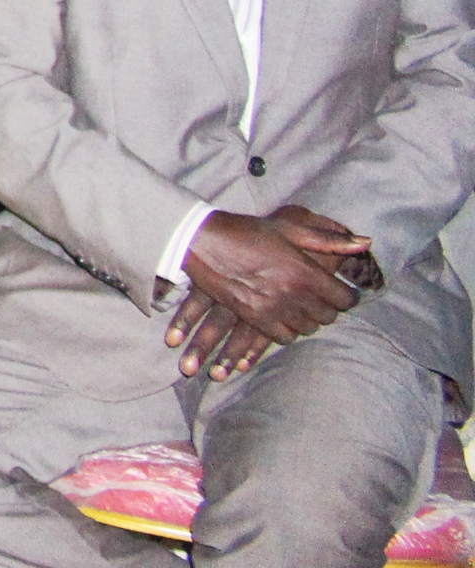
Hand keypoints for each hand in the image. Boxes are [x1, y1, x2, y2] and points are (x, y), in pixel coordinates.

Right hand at [172, 209, 365, 371]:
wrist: (202, 242)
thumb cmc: (247, 231)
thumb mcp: (289, 229)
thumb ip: (330, 240)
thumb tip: (365, 244)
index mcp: (304, 272)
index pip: (344, 299)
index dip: (347, 297)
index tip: (341, 293)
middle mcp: (292, 294)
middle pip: (327, 316)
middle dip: (328, 308)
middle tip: (320, 298)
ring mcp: (273, 309)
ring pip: (307, 328)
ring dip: (308, 320)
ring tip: (300, 308)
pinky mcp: (254, 318)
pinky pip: (284, 337)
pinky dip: (288, 330)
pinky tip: (283, 318)